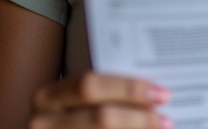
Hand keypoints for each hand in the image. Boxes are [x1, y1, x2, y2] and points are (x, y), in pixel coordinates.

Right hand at [29, 71, 171, 127]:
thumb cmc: (69, 119)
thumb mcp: (74, 104)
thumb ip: (101, 95)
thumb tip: (150, 91)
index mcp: (48, 97)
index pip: (90, 85)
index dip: (128, 89)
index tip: (159, 93)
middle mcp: (42, 122)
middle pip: (100, 117)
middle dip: (138, 117)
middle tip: (165, 118)